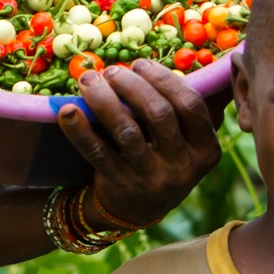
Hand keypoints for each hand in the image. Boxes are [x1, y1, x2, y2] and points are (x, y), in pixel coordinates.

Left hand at [56, 62, 222, 231]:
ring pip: (127, 131)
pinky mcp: (119, 185)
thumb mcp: (188, 144)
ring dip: (105, 99)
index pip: (191, 105)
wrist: (137, 210)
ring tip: (89, 80)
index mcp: (205, 150)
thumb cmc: (164, 161)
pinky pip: (97, 153)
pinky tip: (67, 111)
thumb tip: (200, 67)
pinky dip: (80, 130)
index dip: (165, 79)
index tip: (141, 63)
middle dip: (133, 85)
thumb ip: (190, 112)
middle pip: (160, 114)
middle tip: (112, 70)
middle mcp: (182, 167)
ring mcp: (150, 179)